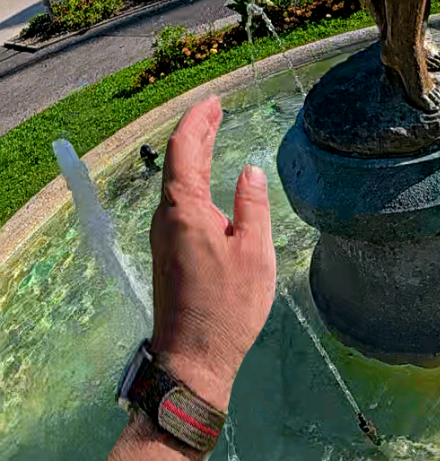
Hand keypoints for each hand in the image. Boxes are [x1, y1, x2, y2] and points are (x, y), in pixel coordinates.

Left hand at [149, 96, 275, 408]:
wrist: (193, 358)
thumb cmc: (228, 307)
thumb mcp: (253, 253)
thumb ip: (252, 208)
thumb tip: (249, 172)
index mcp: (185, 210)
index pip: (184, 150)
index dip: (198, 122)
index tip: (214, 102)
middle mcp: (167, 219)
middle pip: (178, 164)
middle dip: (197, 134)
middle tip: (217, 111)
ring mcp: (164, 238)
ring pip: (177, 185)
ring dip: (193, 158)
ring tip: (214, 139)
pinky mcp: (169, 255)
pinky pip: (179, 204)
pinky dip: (193, 182)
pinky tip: (208, 187)